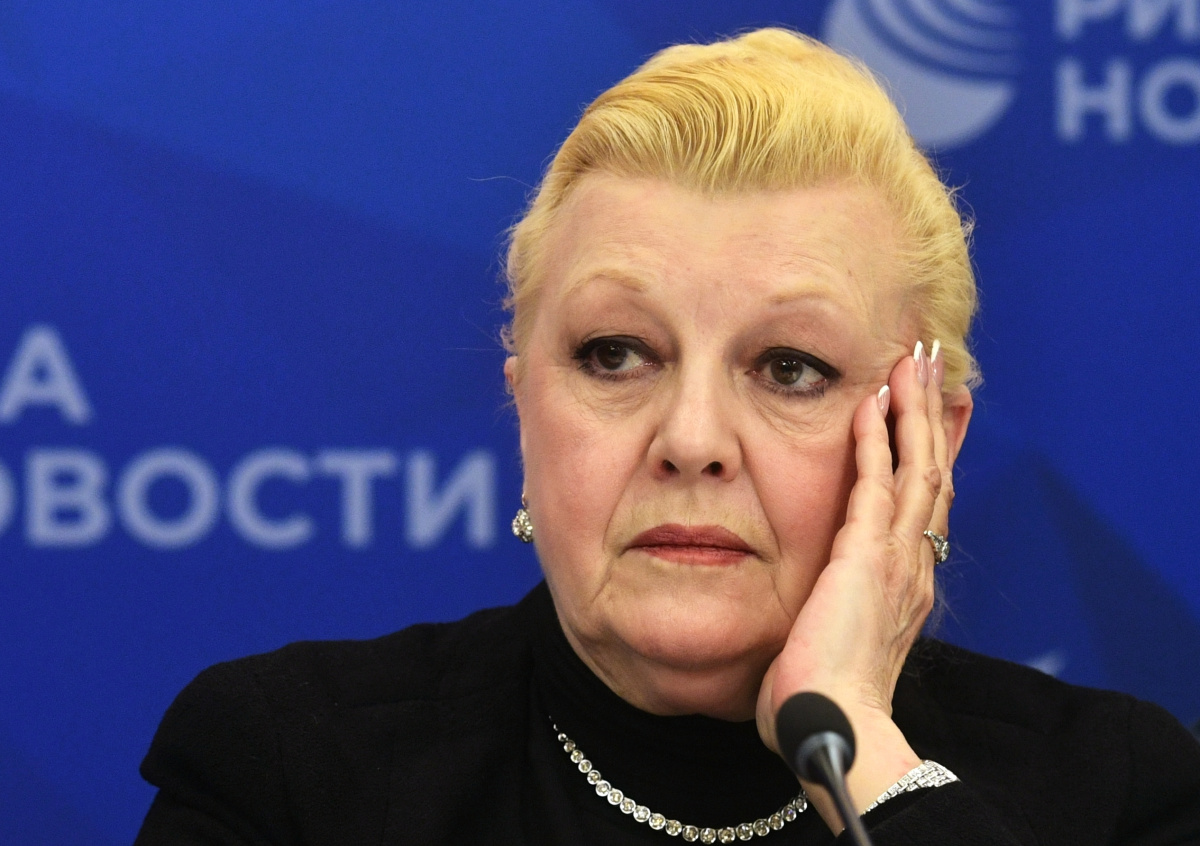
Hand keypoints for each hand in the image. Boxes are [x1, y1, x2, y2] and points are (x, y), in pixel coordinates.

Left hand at [755, 340, 968, 830]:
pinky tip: (871, 401)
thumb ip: (833, 613)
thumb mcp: (834, 642)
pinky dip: (878, 438)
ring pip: (919, 467)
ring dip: (915, 412)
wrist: (834, 727)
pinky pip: (878, 482)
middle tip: (931, 370)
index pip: (926, 504)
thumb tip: (812, 612)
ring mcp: (896, 557)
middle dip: (933, 419)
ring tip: (913, 364)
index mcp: (905, 585)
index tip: (932, 416)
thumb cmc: (823, 698)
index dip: (930, 456)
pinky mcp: (868, 555)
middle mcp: (913, 564)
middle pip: (934, 474)